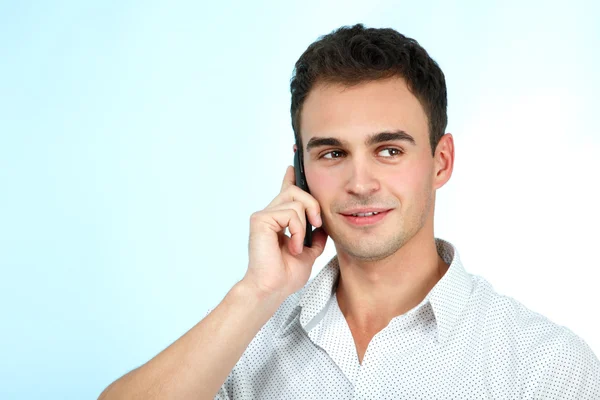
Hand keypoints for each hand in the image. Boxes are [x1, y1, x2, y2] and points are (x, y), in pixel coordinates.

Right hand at [243, 165, 327, 300]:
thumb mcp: (309, 252)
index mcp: (280, 220)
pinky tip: (292, 246)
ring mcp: (264, 215)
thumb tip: (322, 225)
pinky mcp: (260, 220)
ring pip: (296, 201)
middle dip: (313, 205)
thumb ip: (315, 236)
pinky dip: (297, 231)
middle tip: (317, 225)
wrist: (273, 288)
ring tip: (299, 245)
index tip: (293, 165)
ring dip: (305, 224)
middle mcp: (270, 214)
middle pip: (297, 191)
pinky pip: (290, 213)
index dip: (290, 177)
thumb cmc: (285, 275)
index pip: (286, 192)